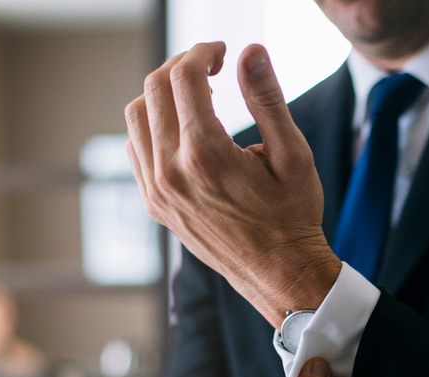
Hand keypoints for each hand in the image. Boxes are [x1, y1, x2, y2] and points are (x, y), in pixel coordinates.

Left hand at [124, 41, 341, 328]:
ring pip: (137, 116)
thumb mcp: (292, 154)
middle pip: (154, 88)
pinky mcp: (155, 204)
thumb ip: (267, 98)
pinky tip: (183, 130)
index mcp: (206, 155)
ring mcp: (158, 191)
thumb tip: (250, 51)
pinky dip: (152, 126)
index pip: (184, 77)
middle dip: (182, 65)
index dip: (203, 52)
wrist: (279, 273)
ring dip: (162, 94)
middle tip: (211, 67)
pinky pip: (136, 149)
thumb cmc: (292, 216)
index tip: (224, 53)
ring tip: (196, 95)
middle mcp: (172, 172)